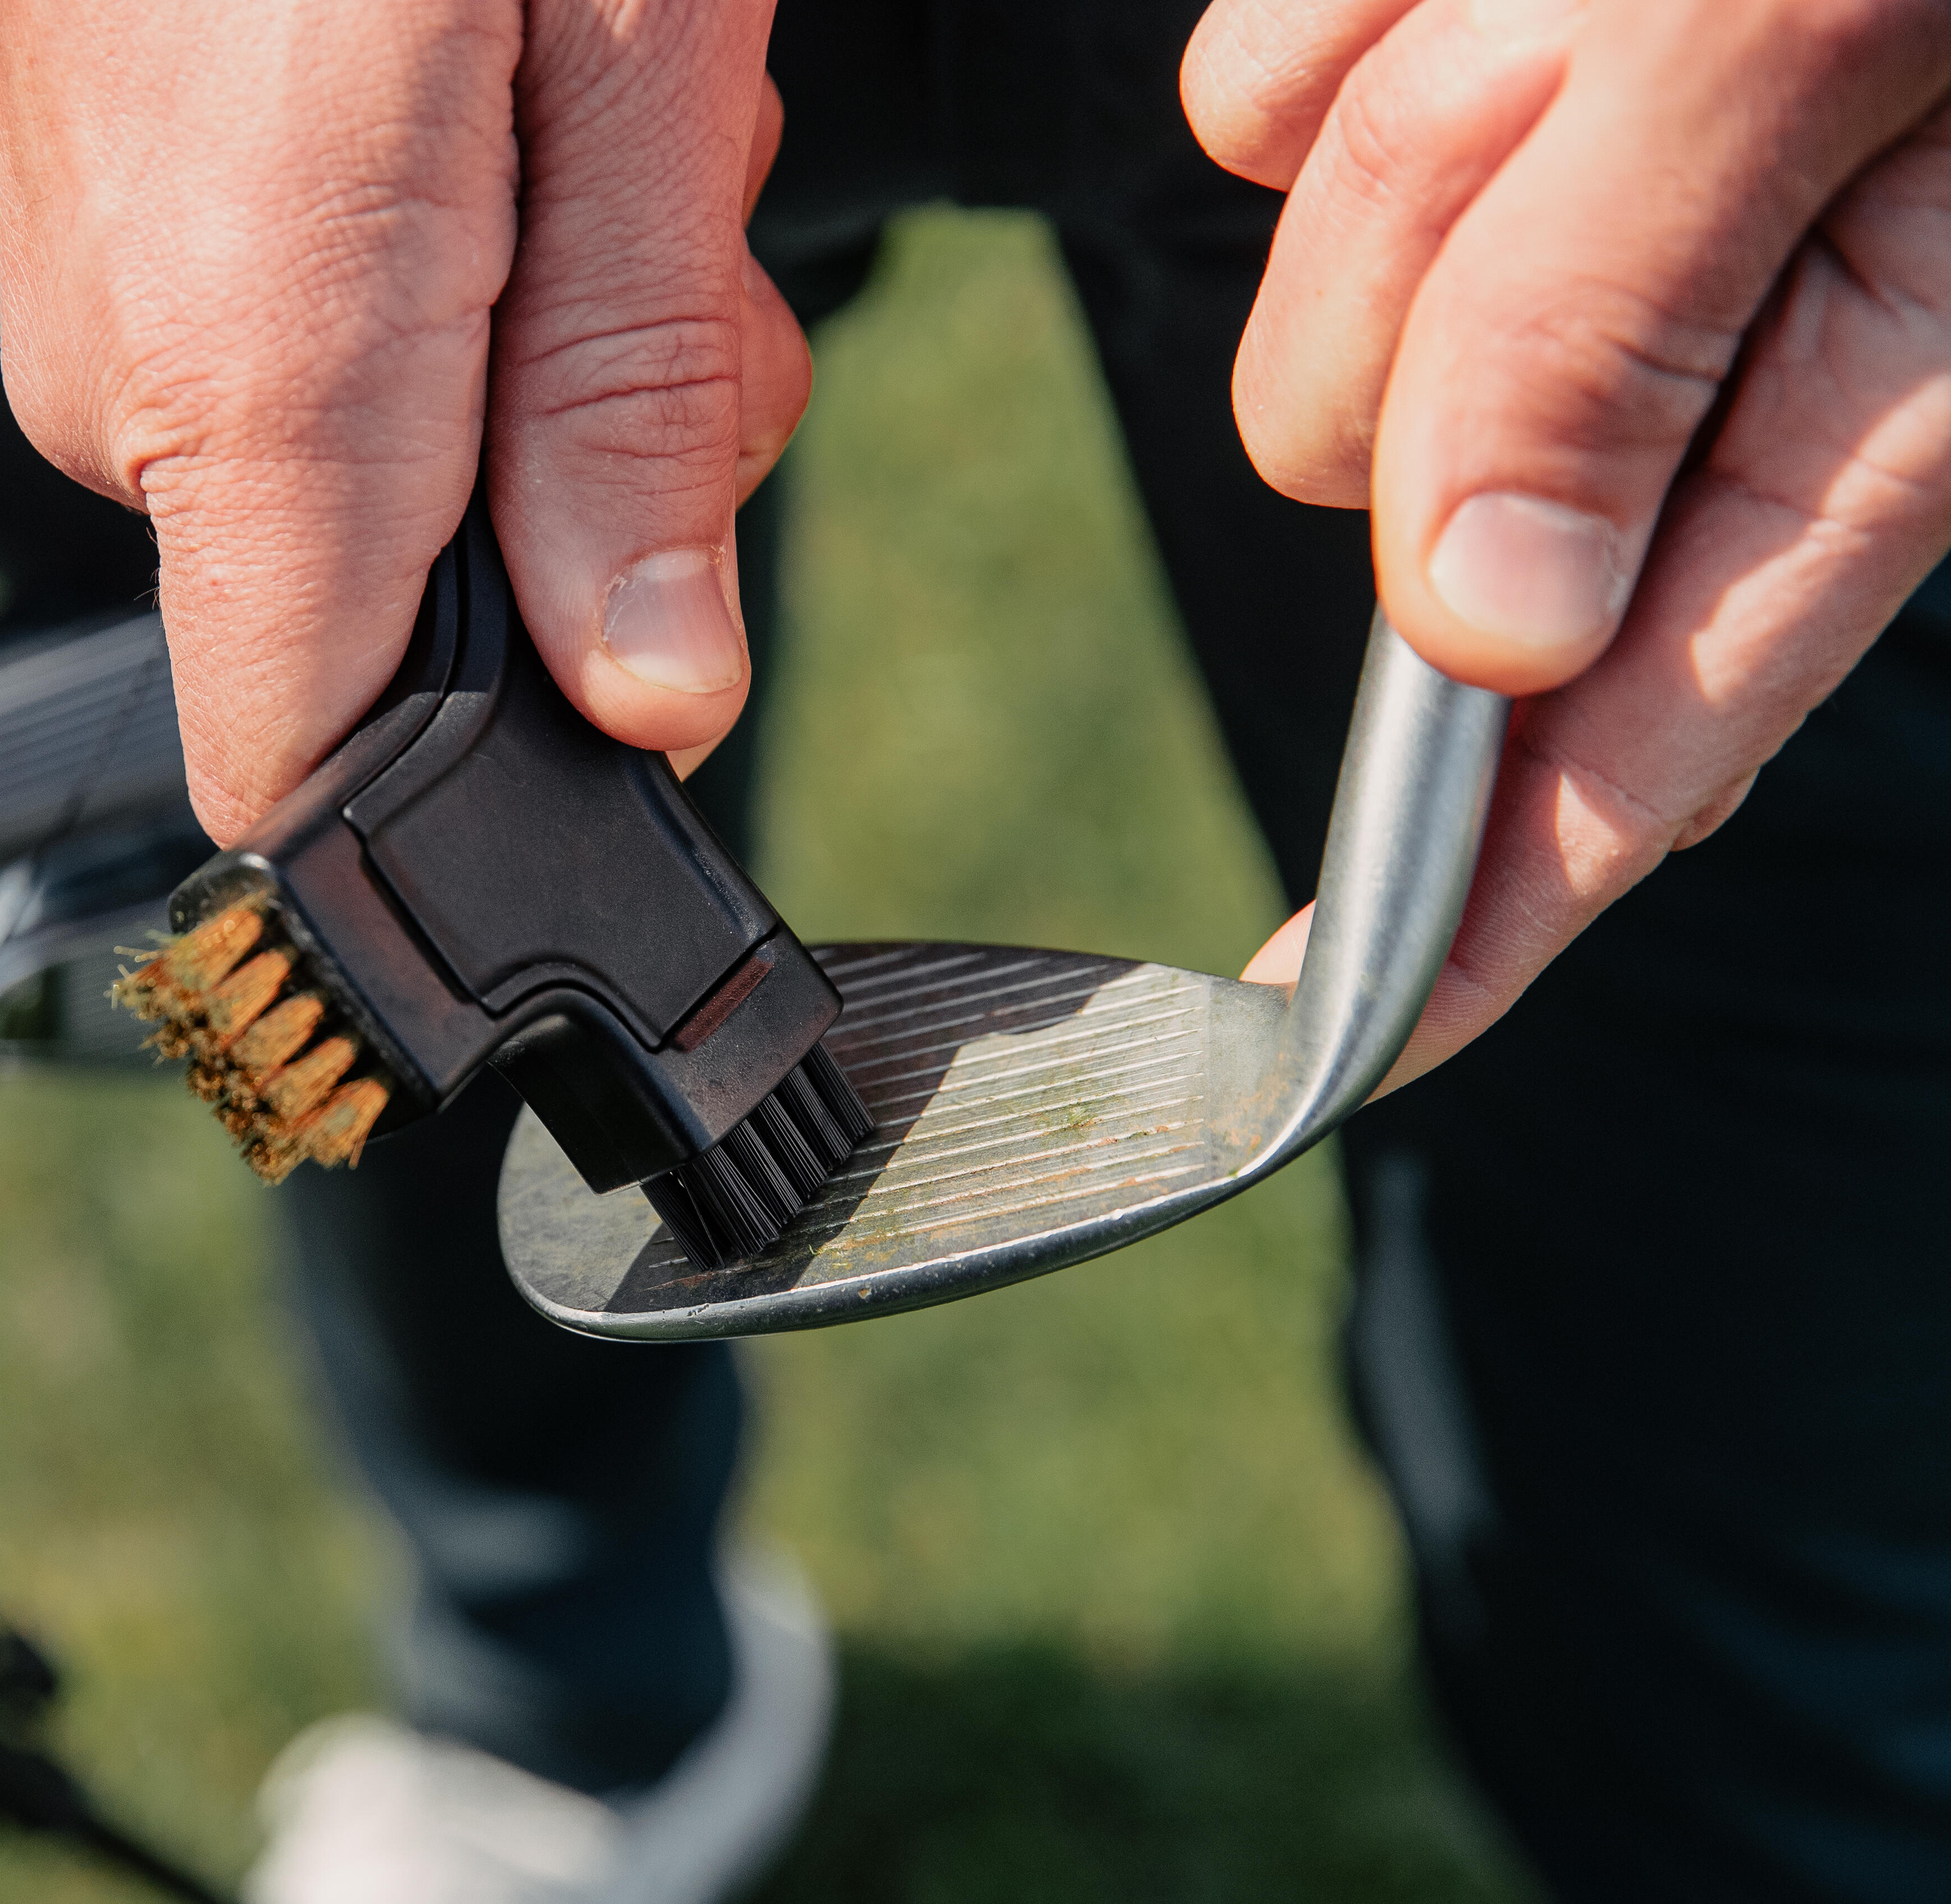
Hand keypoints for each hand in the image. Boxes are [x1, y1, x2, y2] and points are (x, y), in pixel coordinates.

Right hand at [0, 0, 802, 842]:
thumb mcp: (630, 51)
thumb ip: (632, 392)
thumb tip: (657, 693)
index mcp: (252, 377)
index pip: (300, 780)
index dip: (479, 796)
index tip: (622, 702)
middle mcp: (136, 383)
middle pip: (404, 620)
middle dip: (594, 494)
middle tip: (676, 260)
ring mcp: (104, 312)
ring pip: (377, 482)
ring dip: (546, 353)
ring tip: (581, 124)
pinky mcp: (115, 244)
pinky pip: (301, 363)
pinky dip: (450, 267)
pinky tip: (495, 103)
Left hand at [1184, 0, 1950, 1085]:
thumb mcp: (1838, 10)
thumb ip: (1643, 304)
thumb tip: (1504, 628)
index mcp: (1863, 386)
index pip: (1640, 731)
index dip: (1488, 898)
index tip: (1339, 1034)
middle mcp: (1717, 323)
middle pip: (1399, 472)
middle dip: (1433, 289)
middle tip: (1578, 75)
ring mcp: (1575, 195)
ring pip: (1326, 284)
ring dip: (1421, 115)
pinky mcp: (1483, 70)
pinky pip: (1276, 96)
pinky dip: (1355, 12)